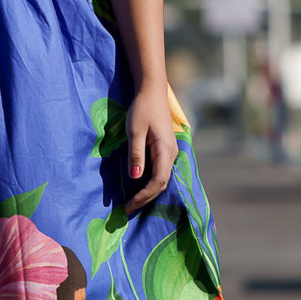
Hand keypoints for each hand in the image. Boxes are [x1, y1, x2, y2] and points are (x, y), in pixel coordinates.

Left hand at [124, 85, 176, 214]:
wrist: (152, 90)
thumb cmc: (142, 108)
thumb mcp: (135, 131)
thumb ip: (136, 154)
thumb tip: (135, 178)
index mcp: (166, 150)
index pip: (158, 181)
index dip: (144, 196)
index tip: (129, 205)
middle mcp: (172, 154)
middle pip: (162, 183)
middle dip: (146, 198)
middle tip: (128, 208)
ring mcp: (171, 151)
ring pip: (162, 178)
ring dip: (149, 191)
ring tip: (133, 201)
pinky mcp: (166, 148)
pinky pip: (160, 170)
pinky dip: (151, 181)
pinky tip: (140, 185)